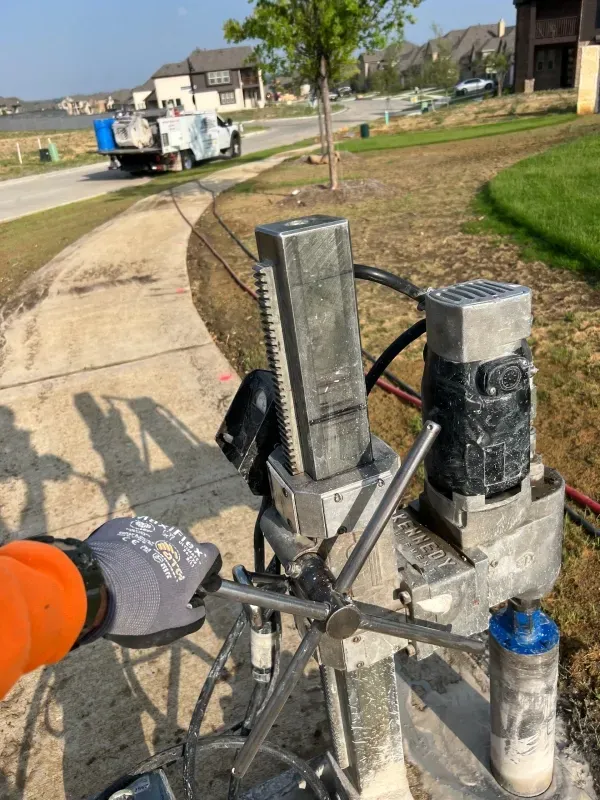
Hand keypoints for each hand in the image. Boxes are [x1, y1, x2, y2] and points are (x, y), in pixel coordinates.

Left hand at [85, 517, 220, 647]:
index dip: (206, 571)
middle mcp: (178, 536)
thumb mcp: (176, 623)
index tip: (196, 585)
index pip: (212, 557)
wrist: (100, 587)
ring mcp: (150, 527)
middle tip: (161, 588)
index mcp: (196, 558)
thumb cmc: (145, 608)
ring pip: (157, 542)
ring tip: (134, 580)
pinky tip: (117, 569)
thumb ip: (195, 615)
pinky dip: (130, 551)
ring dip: (152, 557)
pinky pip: (133, 539)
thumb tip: (198, 607)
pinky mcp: (124, 525)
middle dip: (176, 565)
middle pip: (183, 549)